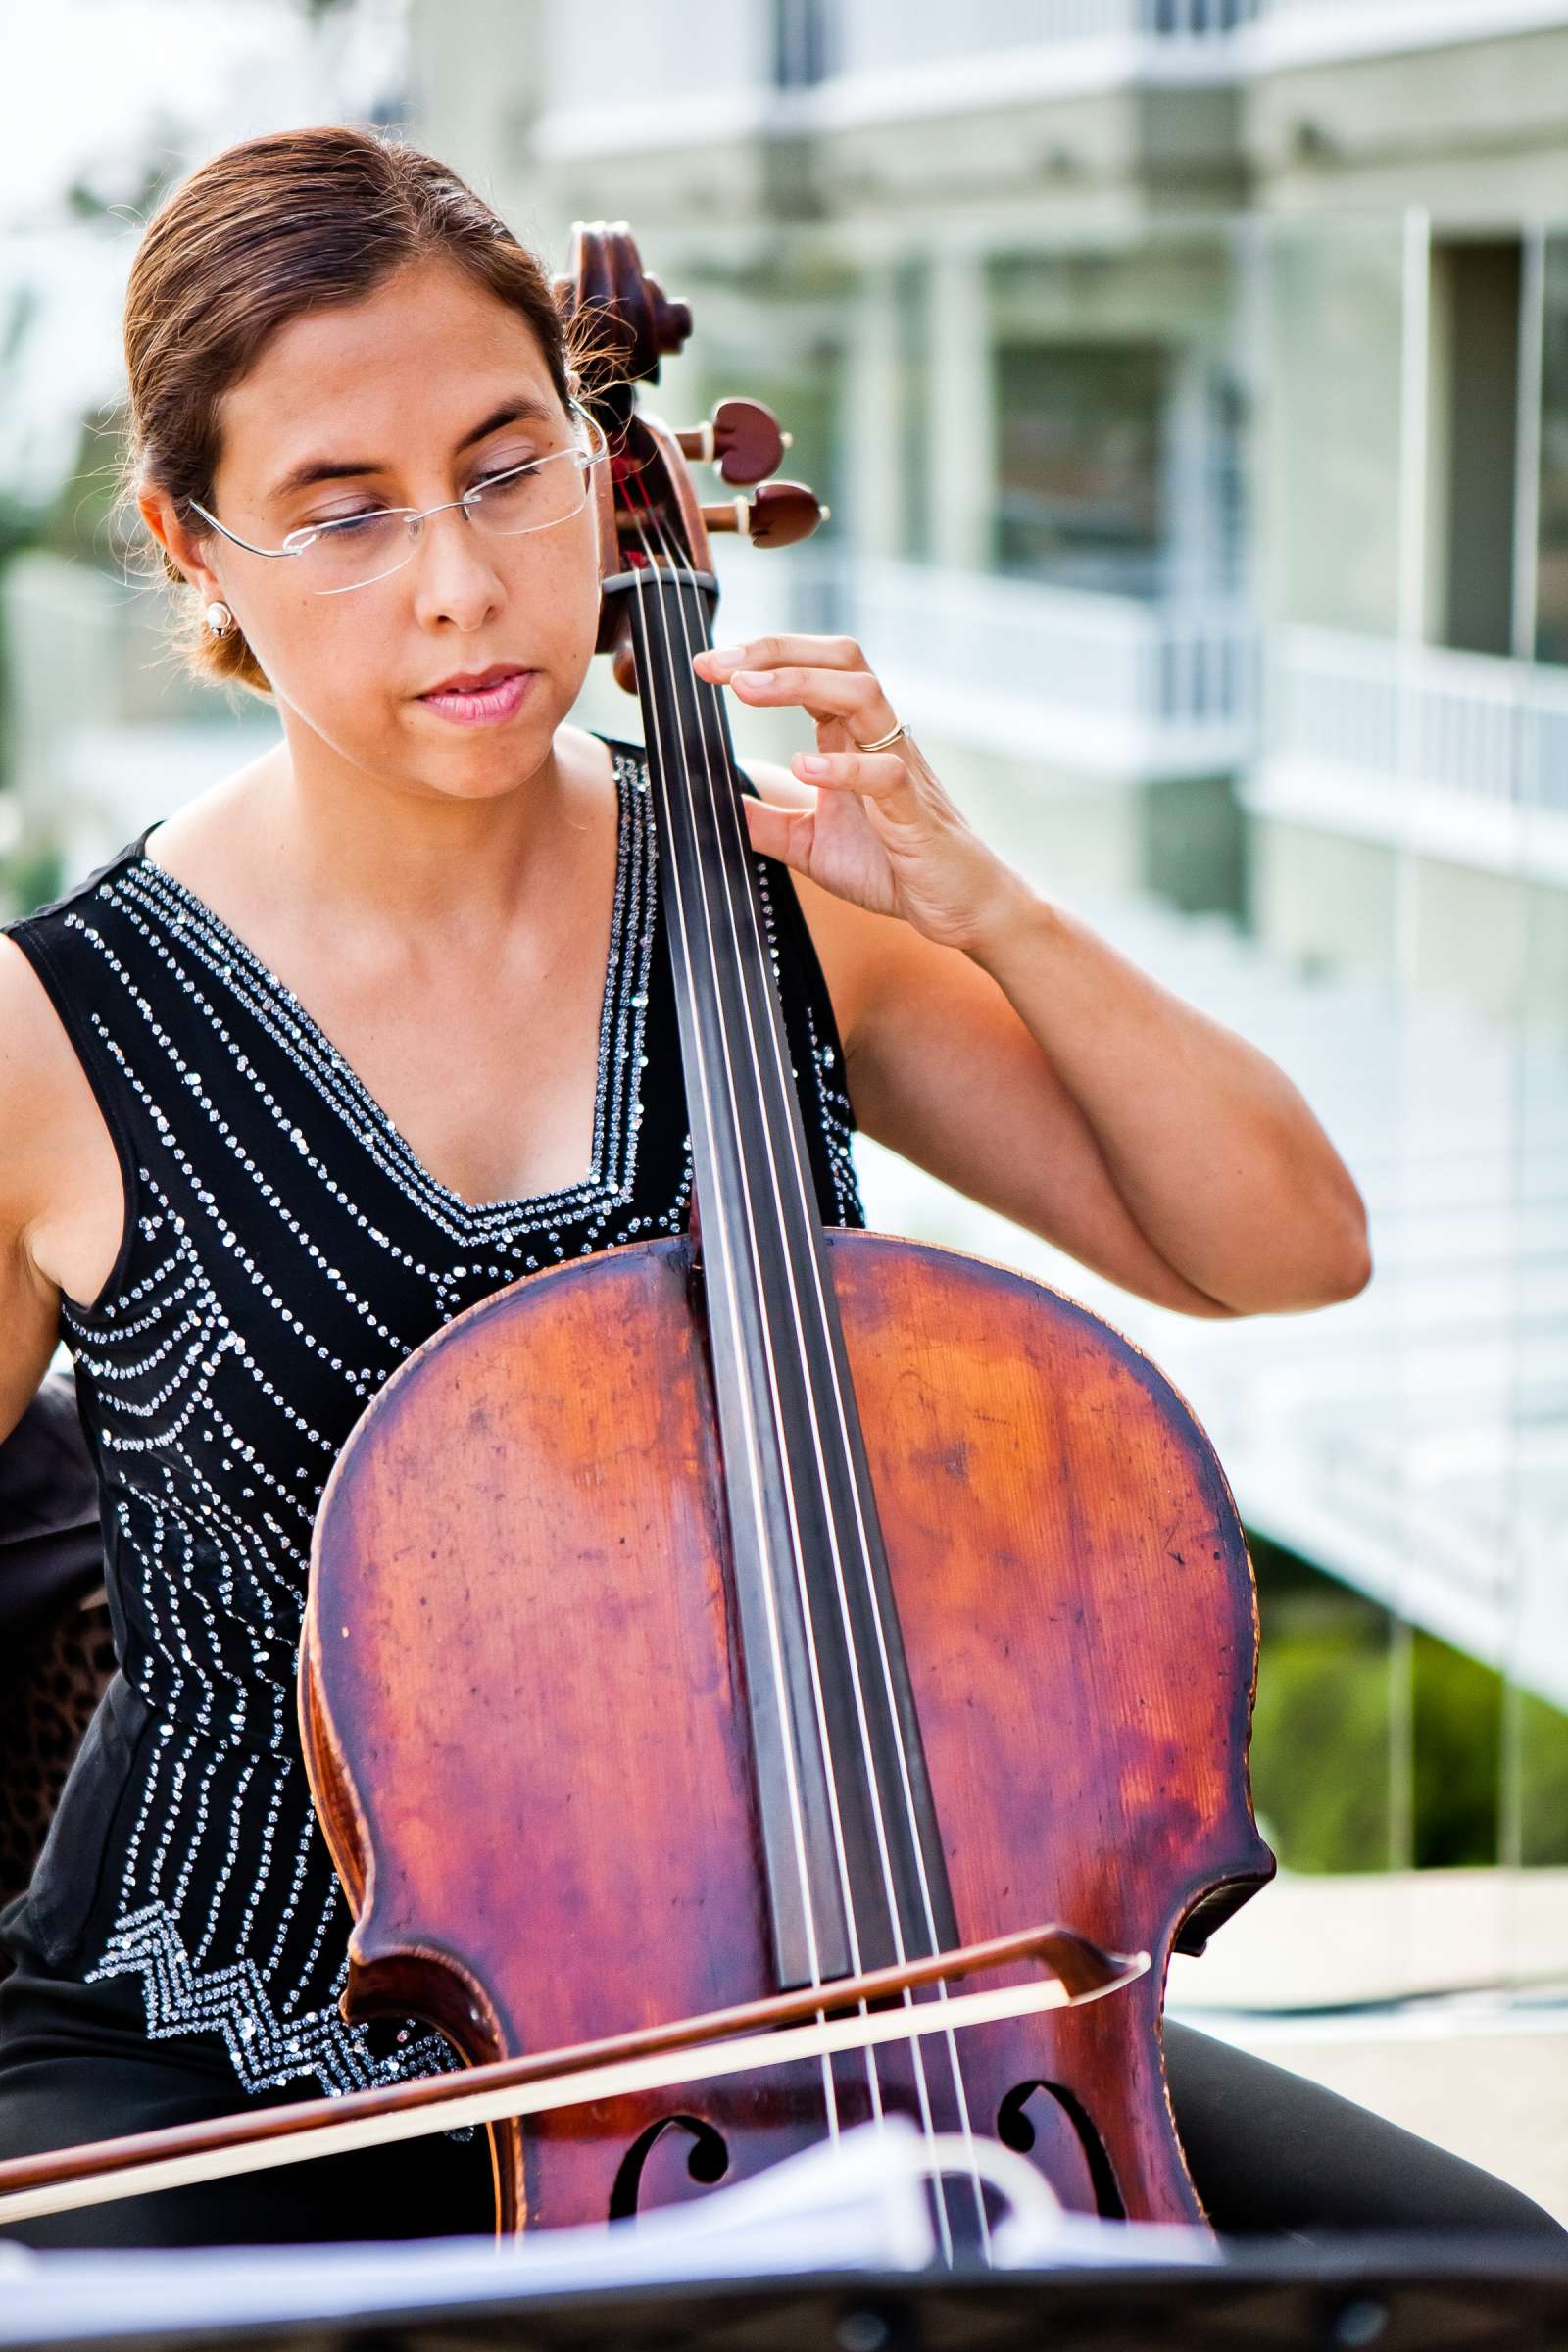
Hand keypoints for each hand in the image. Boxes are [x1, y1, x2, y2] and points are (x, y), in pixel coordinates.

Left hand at [690, 634, 1028, 955]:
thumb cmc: (890, 868)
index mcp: (851, 738)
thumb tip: (714, 803)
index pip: (811, 668)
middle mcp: (877, 739)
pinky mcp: (914, 812)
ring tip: (746, 691)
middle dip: (776, 650)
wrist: (958, 908)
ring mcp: (899, 769)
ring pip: (863, 695)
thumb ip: (765, 821)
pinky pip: (886, 773)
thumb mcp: (808, 843)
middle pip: (839, 659)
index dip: (761, 657)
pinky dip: (844, 766)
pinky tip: (804, 768)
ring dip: (800, 684)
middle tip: (717, 666)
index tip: (706, 666)